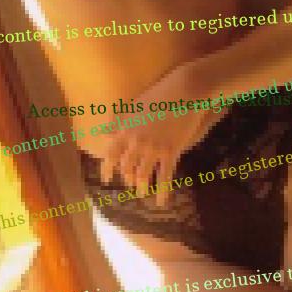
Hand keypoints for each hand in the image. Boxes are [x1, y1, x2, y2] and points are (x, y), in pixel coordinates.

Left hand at [99, 67, 224, 206]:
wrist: (186, 91)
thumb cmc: (161, 94)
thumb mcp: (135, 105)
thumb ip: (119, 121)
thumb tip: (106, 133)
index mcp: (126, 129)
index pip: (110, 154)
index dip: (107, 169)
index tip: (106, 179)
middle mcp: (136, 141)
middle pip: (126, 167)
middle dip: (127, 178)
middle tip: (129, 184)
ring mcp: (153, 148)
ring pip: (142, 175)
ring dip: (141, 188)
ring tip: (141, 194)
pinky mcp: (171, 151)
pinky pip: (164, 177)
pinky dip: (163, 191)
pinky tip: (162, 201)